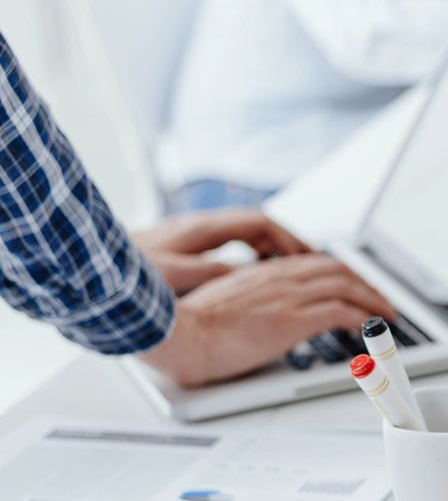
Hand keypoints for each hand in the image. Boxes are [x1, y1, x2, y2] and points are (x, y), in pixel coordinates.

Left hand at [132, 210, 311, 294]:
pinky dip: (248, 259)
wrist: (85, 264)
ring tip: (289, 271)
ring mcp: (192, 239)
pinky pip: (229, 249)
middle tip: (310, 263)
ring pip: (244, 238)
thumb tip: (248, 275)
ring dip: (270, 251)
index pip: (260, 223)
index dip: (289, 238)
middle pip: (257, 228)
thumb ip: (213, 273)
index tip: (307, 256)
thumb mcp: (173, 277)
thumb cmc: (120, 273)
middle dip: (287, 244)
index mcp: (202, 230)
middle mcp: (200, 229)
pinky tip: (251, 278)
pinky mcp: (183, 251)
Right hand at [140, 254, 395, 386]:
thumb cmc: (192, 327)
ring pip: (346, 286)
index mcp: (265, 272)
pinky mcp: (292, 319)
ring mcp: (287, 296)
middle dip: (365, 284)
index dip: (342, 274)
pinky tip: (372, 327)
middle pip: (337, 269)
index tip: (354, 287)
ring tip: (387, 315)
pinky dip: (363, 317)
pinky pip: (340, 311)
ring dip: (373, 300)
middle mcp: (280, 277)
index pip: (315, 263)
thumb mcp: (227, 303)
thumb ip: (252, 302)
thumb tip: (266, 316)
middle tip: (380, 300)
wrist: (179, 335)